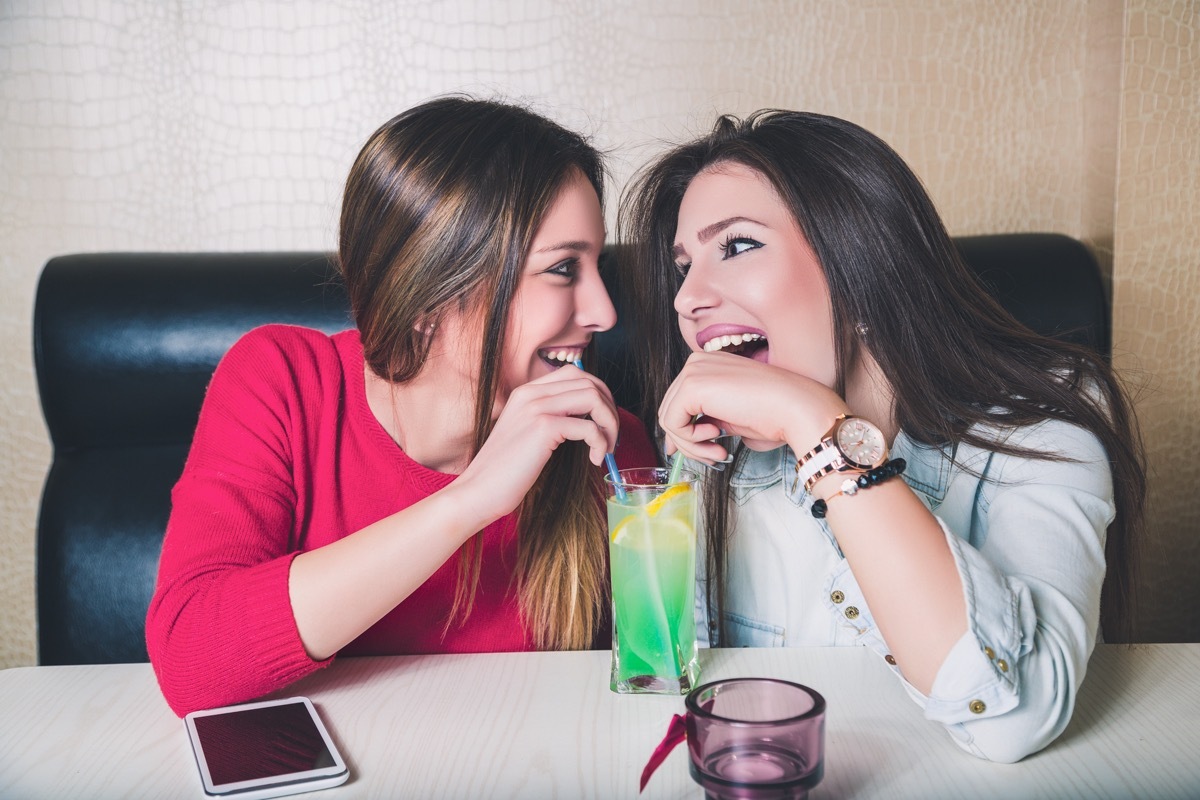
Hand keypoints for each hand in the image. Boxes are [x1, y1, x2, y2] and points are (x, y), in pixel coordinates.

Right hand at [453, 365, 618, 524]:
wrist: (478, 490)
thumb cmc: (505, 471)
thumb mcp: (527, 435)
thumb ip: (550, 419)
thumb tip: (589, 419)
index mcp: (527, 392)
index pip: (575, 374)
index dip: (599, 395)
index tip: (603, 422)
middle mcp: (531, 393)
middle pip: (590, 382)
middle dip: (610, 408)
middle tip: (611, 437)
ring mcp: (536, 407)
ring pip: (594, 398)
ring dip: (610, 423)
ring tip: (607, 448)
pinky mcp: (543, 427)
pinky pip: (589, 427)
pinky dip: (601, 443)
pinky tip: (594, 460)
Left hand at [658, 352, 848, 463]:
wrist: (794, 407)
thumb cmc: (773, 414)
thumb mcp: (729, 418)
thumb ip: (702, 423)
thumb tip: (675, 444)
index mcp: (708, 365)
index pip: (679, 401)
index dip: (684, 432)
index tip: (702, 450)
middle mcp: (697, 362)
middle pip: (671, 410)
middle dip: (689, 441)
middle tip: (715, 455)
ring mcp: (693, 371)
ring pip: (669, 419)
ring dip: (692, 445)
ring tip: (718, 451)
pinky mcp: (691, 386)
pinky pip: (672, 423)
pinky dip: (690, 440)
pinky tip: (716, 438)